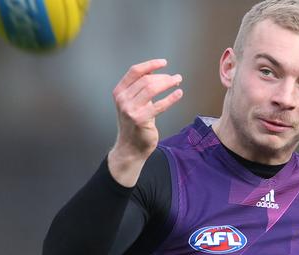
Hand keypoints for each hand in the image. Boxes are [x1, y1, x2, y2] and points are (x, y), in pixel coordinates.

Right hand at [108, 59, 182, 186]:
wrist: (130, 147)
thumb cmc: (134, 124)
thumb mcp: (134, 103)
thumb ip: (142, 89)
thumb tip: (158, 74)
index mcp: (119, 91)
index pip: (134, 71)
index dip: (150, 65)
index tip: (163, 63)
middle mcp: (122, 99)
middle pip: (146, 80)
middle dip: (163, 77)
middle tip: (176, 78)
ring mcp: (130, 109)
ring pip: (152, 89)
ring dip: (167, 83)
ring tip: (177, 82)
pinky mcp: (141, 119)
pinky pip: (159, 105)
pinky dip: (171, 98)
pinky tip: (178, 94)